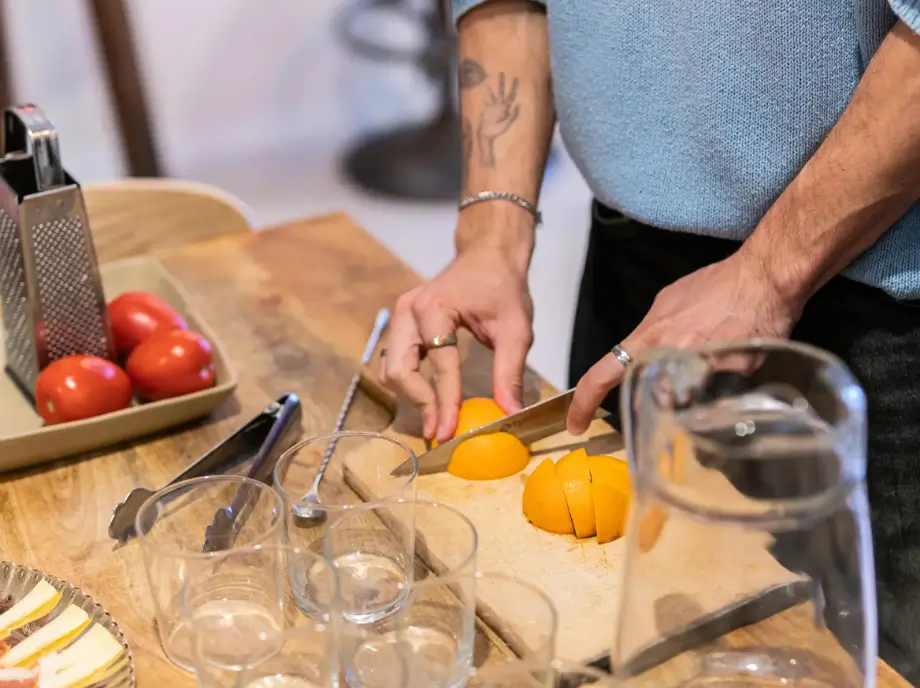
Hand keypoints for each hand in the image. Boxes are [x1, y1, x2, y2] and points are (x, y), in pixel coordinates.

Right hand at [381, 248, 533, 441]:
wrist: (488, 257)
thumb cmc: (502, 288)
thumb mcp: (515, 329)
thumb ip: (510, 371)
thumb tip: (510, 412)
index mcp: (434, 308)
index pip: (439, 364)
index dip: (444, 401)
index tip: (447, 432)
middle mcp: (408, 312)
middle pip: (398, 370)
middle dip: (419, 402)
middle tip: (440, 429)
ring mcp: (399, 317)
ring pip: (389, 369)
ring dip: (410, 395)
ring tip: (436, 415)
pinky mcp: (400, 325)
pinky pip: (395, 361)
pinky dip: (409, 383)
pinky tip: (430, 396)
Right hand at [566, 250, 804, 433]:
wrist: (771, 268)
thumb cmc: (760, 314)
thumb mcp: (736, 364)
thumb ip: (701, 382)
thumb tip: (676, 401)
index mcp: (660, 344)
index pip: (603, 374)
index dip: (584, 402)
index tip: (576, 423)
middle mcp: (654, 324)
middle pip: (622, 363)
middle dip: (629, 388)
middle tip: (645, 408)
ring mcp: (664, 305)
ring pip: (647, 345)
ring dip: (660, 364)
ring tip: (695, 371)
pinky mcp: (676, 294)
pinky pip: (665, 325)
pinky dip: (676, 342)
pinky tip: (704, 343)